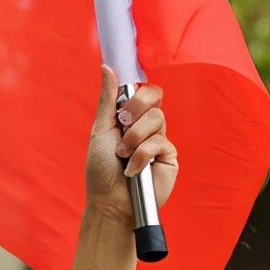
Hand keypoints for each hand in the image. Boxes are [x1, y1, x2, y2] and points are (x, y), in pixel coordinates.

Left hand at [86, 66, 177, 225]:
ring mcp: (160, 140)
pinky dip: (142, 155)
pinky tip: (134, 169)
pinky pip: (160, 142)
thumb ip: (107, 100)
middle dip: (135, 109)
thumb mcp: (101, 130)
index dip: (136, 94)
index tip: (122, 109)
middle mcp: (147, 126)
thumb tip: (108, 68)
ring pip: (157, 119)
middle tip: (122, 126)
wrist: (109, 201)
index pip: (145, 90)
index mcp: (131, 117)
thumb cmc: (101, 171)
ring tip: (123, 156)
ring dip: (134, 137)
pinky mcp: (169, 156)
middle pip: (155, 97)